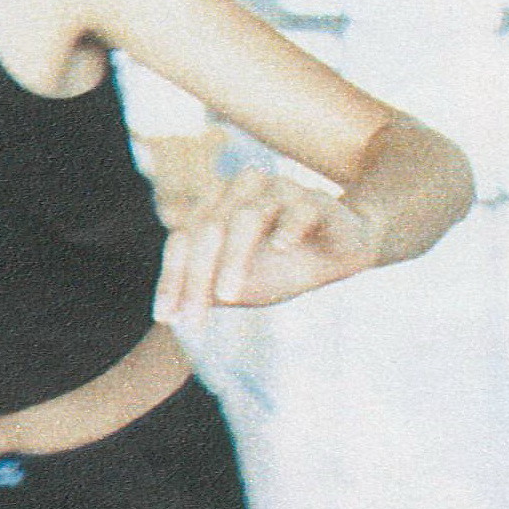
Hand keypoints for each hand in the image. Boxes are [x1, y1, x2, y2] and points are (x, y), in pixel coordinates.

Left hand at [155, 176, 377, 326]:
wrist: (342, 252)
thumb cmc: (283, 267)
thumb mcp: (241, 285)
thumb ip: (209, 291)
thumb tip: (171, 312)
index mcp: (216, 204)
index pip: (183, 238)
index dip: (172, 279)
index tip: (167, 318)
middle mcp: (243, 189)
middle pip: (209, 229)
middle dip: (197, 278)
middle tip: (194, 319)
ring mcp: (281, 189)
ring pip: (248, 217)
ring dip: (234, 259)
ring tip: (228, 296)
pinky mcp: (317, 200)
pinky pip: (300, 211)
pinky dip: (288, 228)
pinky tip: (281, 248)